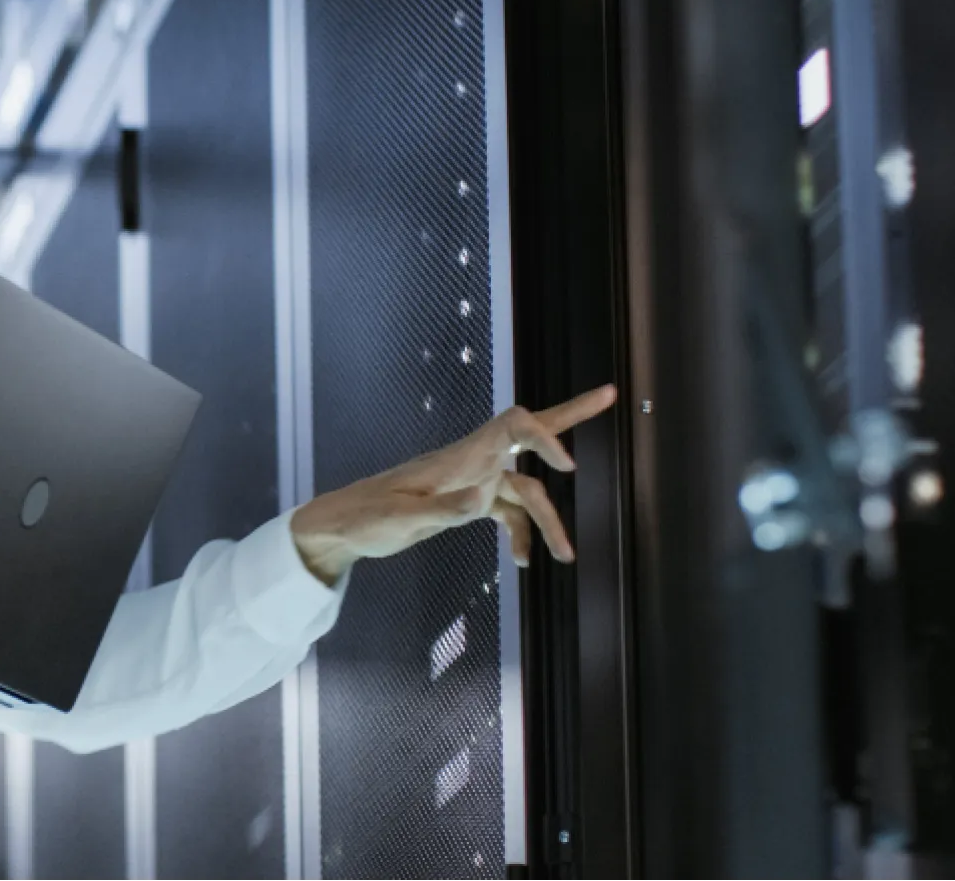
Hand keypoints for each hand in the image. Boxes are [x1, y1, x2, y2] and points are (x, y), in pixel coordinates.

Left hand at [289, 384, 617, 582]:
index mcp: (459, 456)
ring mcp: (472, 480)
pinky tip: (522, 561)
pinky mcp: (467, 501)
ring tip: (566, 557)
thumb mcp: (400, 519)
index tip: (566, 466)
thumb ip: (442, 510)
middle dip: (572, 415)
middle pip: (529, 432)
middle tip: (611, 394)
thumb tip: (481, 503)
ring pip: (527, 491)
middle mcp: (472, 461)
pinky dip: (520, 534)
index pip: (513, 425)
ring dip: (549, 521)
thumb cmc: (366, 518)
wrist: (343, 526)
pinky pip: (508, 512)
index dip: (544, 436)